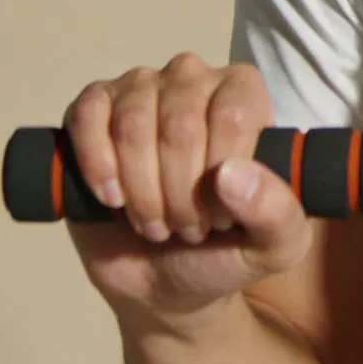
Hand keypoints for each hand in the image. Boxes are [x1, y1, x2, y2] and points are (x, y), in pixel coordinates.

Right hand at [61, 52, 313, 324]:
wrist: (165, 284)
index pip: (232, 117)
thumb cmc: (226, 251)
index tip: (222, 219)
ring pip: (133, 125)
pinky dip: (96, 165)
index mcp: (244, 94)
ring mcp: (140, 90)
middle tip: (185, 228)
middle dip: (179, 195)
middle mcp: (192, 79)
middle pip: (180, 125)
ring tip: (154, 223)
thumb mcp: (275, 246)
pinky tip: (111, 198)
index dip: (221, 179)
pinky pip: (87, 115)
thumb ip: (275, 213)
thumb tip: (230, 175)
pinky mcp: (92, 110)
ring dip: (141, 191)